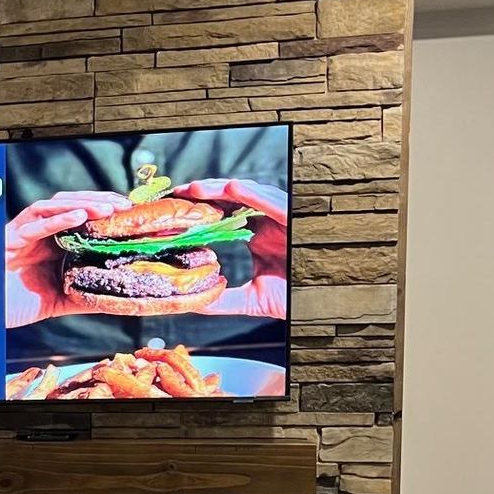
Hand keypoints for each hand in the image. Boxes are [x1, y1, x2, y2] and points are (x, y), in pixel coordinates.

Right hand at [4, 191, 129, 327]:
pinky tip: (78, 216)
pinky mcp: (9, 240)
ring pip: (54, 207)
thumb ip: (86, 297)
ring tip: (107, 208)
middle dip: (99, 201)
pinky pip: (34, 224)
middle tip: (125, 206)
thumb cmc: (14, 304)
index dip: (105, 210)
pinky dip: (57, 218)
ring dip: (82, 203)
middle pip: (71, 204)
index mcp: (51, 242)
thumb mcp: (59, 301)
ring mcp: (24, 234)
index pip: (81, 216)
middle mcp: (38, 233)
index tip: (131, 212)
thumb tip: (120, 300)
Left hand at [176, 177, 287, 318]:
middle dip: (204, 193)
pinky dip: (252, 194)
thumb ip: (224, 300)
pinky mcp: (295, 220)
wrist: (320, 301)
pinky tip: (232, 189)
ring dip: (221, 189)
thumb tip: (193, 304)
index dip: (200, 209)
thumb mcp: (253, 299)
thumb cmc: (294, 295)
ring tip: (195, 189)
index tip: (174, 209)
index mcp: (257, 235)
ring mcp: (281, 218)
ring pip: (249, 194)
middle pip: (232, 199)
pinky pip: (273, 202)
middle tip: (177, 193)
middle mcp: (268, 222)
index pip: (224, 214)